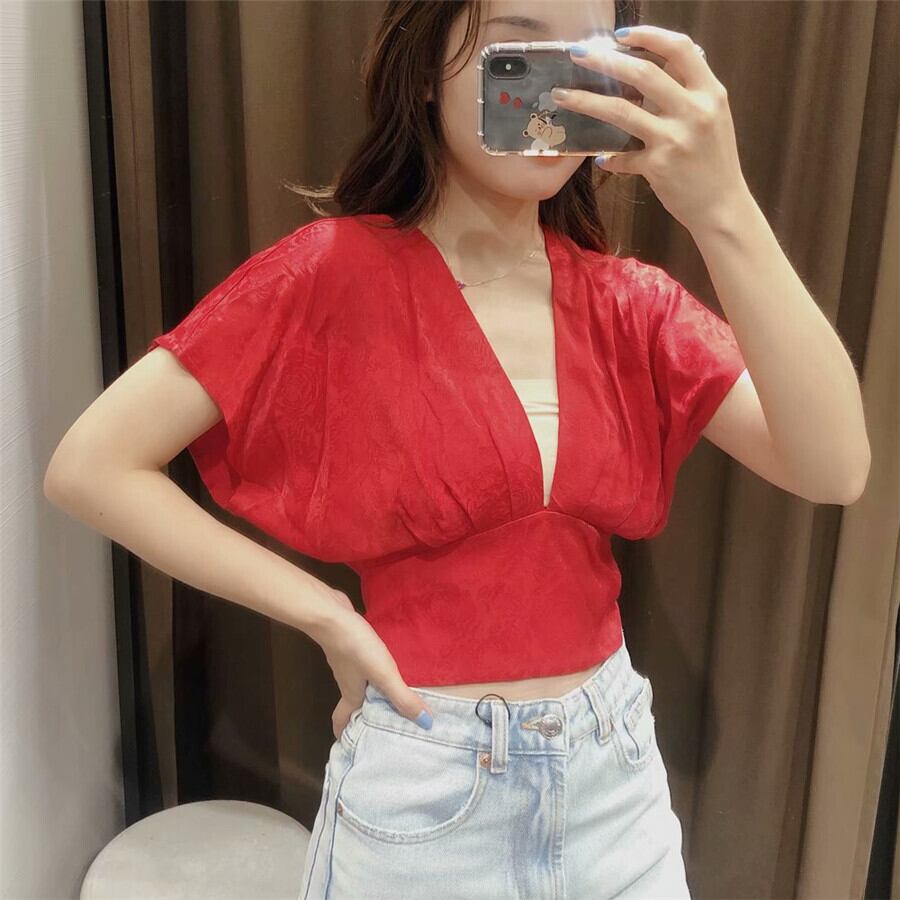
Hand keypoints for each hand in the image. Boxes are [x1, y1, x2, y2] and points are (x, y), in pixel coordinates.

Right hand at [316, 595, 434, 739]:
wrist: (331, 615)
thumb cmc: (355, 648)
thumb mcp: (383, 674)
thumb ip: (403, 697)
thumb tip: (426, 724)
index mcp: (352, 694)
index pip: (343, 720)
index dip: (345, 734)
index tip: (353, 747)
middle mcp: (346, 681)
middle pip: (353, 703)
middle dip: (363, 715)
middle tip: (380, 723)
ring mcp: (345, 662)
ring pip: (357, 684)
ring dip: (369, 692)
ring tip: (389, 696)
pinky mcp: (349, 645)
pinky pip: (361, 664)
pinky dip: (370, 670)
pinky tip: (383, 664)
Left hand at [554, 25, 749, 231]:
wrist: (722, 207)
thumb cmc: (714, 162)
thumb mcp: (713, 117)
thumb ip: (689, 93)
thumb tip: (657, 68)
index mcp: (710, 92)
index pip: (679, 49)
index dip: (648, 35)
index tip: (621, 34)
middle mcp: (694, 111)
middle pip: (643, 73)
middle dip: (606, 60)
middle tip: (579, 54)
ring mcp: (674, 139)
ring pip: (622, 110)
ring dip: (587, 100)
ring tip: (562, 95)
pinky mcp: (658, 167)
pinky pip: (622, 156)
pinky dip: (609, 157)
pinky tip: (601, 158)